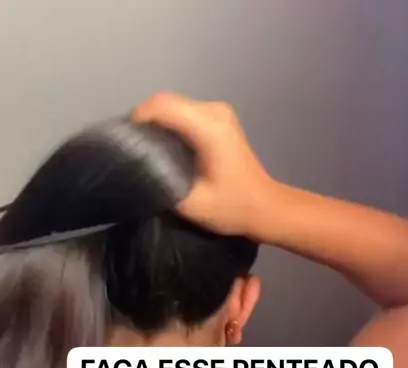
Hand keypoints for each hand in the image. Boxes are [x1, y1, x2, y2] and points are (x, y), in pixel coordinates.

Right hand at [131, 92, 274, 236]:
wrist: (265, 207)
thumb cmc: (233, 208)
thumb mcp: (192, 204)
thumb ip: (161, 183)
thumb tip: (139, 169)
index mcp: (208, 127)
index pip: (162, 106)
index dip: (137, 119)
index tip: (124, 143)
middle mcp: (213, 110)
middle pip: (166, 101)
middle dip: (143, 121)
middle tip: (130, 150)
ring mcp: (218, 111)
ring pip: (173, 105)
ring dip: (155, 123)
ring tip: (143, 150)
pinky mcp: (218, 118)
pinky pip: (184, 112)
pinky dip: (168, 124)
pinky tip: (163, 148)